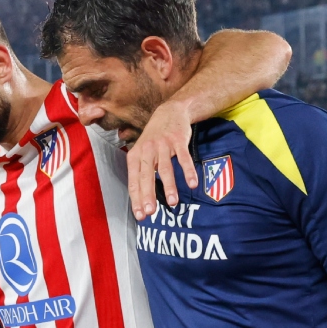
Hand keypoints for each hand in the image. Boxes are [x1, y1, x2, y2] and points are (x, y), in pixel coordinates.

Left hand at [127, 98, 199, 220]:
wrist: (169, 112)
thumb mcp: (141, 153)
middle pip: (146, 176)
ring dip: (169, 186)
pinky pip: (184, 158)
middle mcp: (147, 151)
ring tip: (172, 203)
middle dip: (148, 195)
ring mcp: (163, 145)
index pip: (134, 182)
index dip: (136, 199)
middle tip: (150, 212)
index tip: (140, 215)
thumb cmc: (154, 139)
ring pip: (165, 168)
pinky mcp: (178, 140)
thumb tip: (141, 200)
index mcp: (135, 157)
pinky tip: (193, 184)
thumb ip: (141, 174)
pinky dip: (188, 171)